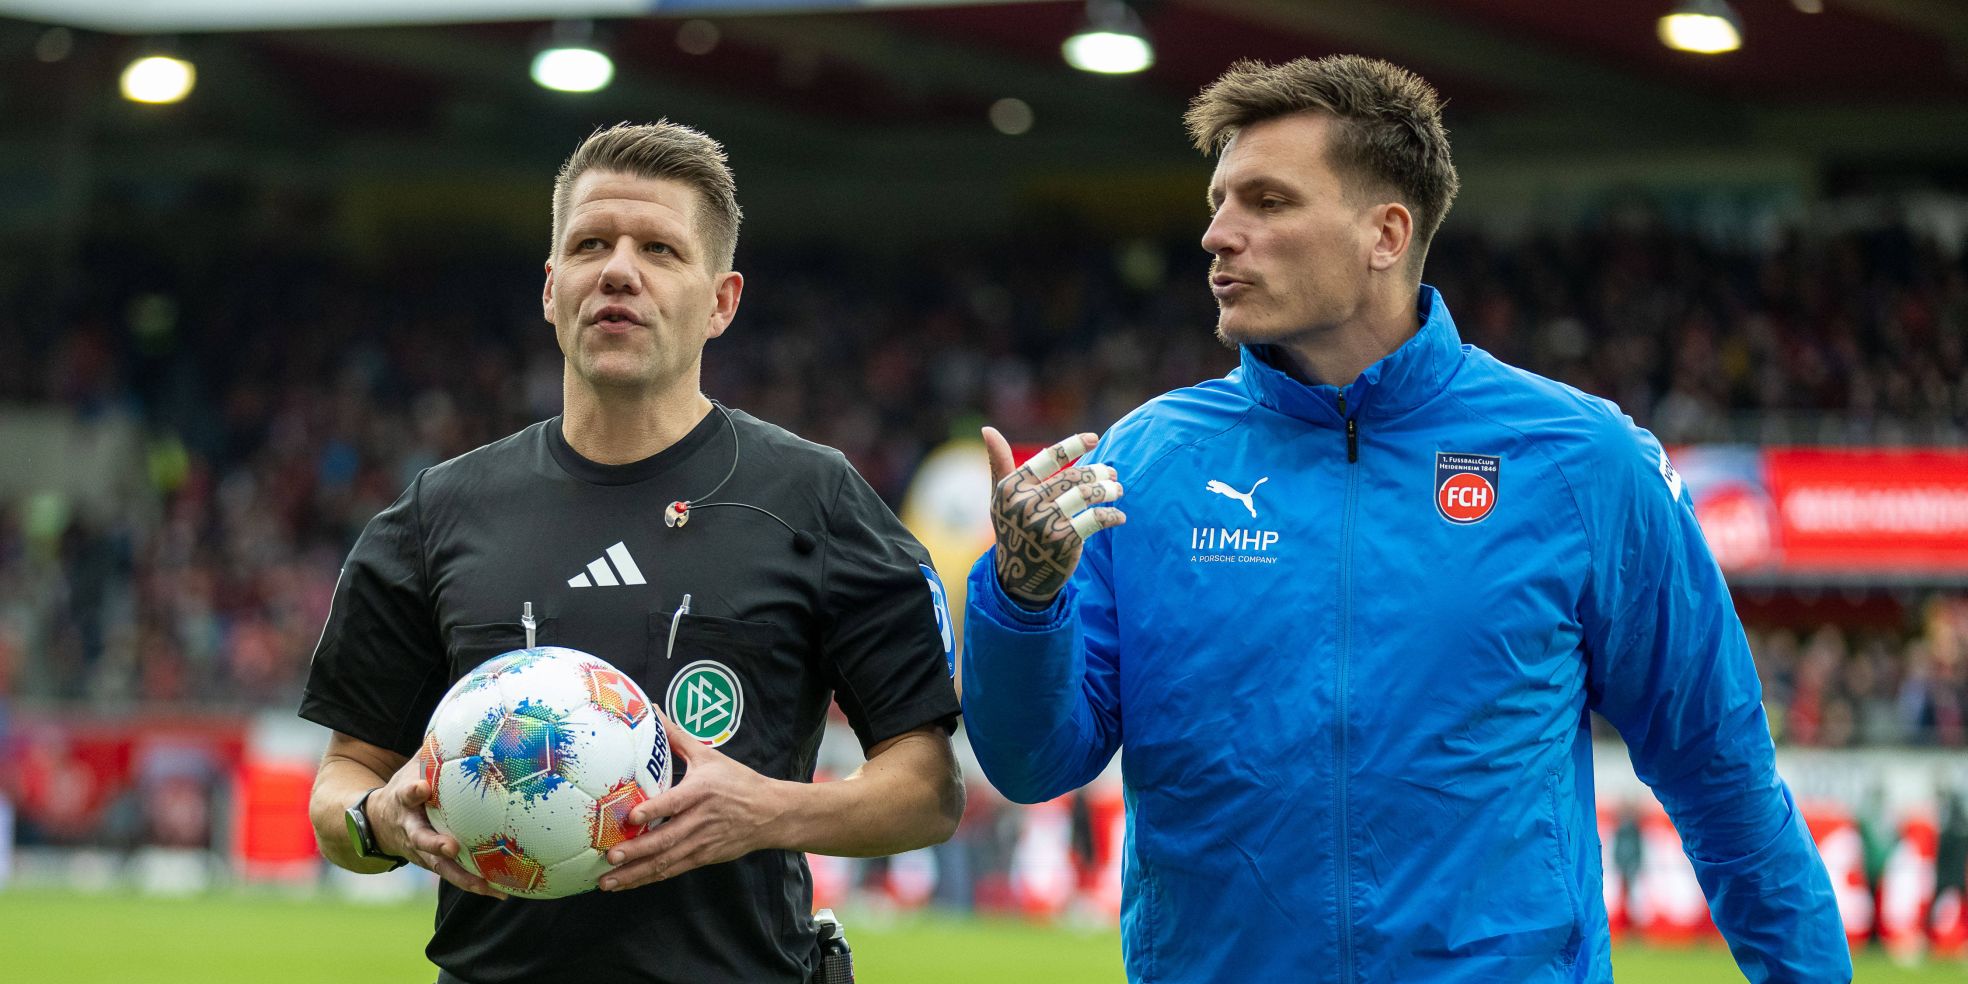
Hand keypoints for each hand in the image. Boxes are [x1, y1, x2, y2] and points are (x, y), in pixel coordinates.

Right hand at [369, 757, 508, 899]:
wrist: (372, 826)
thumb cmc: (403, 790)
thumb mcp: (410, 768)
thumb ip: (433, 751)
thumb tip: (465, 717)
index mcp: (403, 803)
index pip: (406, 795)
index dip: (412, 791)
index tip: (420, 787)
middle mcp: (409, 831)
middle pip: (421, 840)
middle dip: (435, 845)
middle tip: (451, 847)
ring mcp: (420, 853)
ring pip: (441, 868)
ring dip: (463, 877)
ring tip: (487, 886)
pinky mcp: (433, 866)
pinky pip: (456, 876)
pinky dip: (478, 884)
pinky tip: (504, 891)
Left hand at [600, 714, 790, 890]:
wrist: (770, 813)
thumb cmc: (737, 781)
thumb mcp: (709, 756)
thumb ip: (677, 737)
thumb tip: (652, 709)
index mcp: (701, 791)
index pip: (675, 802)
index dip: (653, 811)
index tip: (630, 817)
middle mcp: (700, 820)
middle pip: (666, 839)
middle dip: (636, 851)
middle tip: (610, 856)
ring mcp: (701, 843)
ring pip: (665, 861)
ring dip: (636, 873)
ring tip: (608, 881)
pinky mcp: (703, 858)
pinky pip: (672, 870)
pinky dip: (648, 878)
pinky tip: (627, 883)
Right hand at [983, 427, 1126, 608]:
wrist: (1018, 578)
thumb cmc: (1012, 530)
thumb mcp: (1001, 499)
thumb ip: (999, 464)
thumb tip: (987, 429)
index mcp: (1011, 489)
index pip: (1047, 459)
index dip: (1072, 446)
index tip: (1094, 438)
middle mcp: (1025, 504)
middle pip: (1072, 478)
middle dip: (1096, 472)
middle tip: (1111, 473)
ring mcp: (1045, 523)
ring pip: (1086, 495)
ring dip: (1108, 491)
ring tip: (1118, 489)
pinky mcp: (1063, 541)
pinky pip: (1094, 519)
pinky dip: (1111, 516)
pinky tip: (1119, 516)